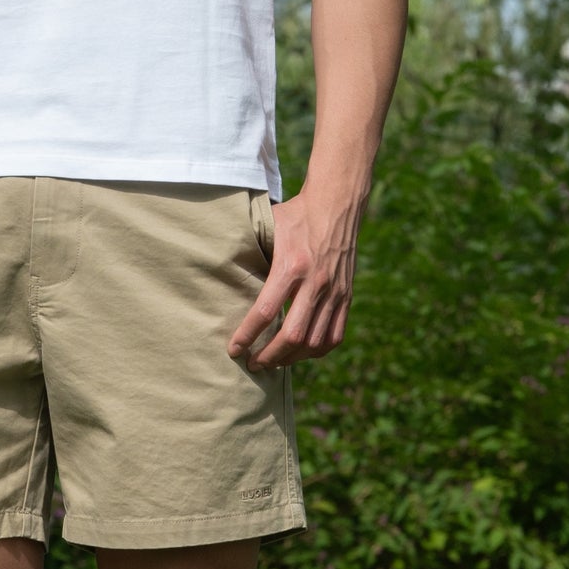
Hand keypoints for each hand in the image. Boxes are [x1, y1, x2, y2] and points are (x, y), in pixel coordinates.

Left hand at [228, 185, 364, 369]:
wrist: (337, 205)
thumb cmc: (296, 215)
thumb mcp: (269, 228)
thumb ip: (251, 253)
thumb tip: (222, 271)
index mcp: (291, 266)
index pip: (265, 311)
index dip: (247, 335)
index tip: (233, 350)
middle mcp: (315, 282)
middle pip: (292, 335)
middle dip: (269, 357)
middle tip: (253, 364)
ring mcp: (334, 291)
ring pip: (314, 341)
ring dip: (292, 359)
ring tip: (274, 363)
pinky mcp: (346, 296)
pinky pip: (335, 335)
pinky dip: (317, 351)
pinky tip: (301, 353)